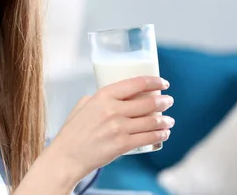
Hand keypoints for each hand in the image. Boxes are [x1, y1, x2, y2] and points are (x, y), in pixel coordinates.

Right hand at [48, 76, 173, 183]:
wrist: (67, 155)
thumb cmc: (73, 132)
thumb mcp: (83, 105)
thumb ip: (99, 98)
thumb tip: (115, 95)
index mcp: (103, 96)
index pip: (136, 83)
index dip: (154, 82)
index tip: (163, 84)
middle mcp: (112, 109)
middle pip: (148, 102)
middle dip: (163, 102)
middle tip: (168, 101)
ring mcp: (118, 128)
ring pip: (152, 121)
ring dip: (165, 120)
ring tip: (169, 120)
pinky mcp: (122, 144)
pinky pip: (148, 138)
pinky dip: (160, 135)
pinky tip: (164, 133)